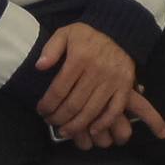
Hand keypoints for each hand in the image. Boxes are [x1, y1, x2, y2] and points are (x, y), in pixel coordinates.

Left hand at [35, 24, 141, 147]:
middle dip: (59, 118)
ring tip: (64, 131)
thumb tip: (39, 67)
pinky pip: (115, 110)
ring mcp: (113, 80)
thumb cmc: (88, 36)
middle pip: (74, 104)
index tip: (41, 111)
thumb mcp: (65, 33)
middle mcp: (97, 71)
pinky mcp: (125, 87)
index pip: (59, 89)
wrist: (119, 32)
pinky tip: (92, 130)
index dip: (48, 104)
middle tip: (50, 122)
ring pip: (92, 111)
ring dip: (76, 126)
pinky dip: (103, 123)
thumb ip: (51, 49)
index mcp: (80, 58)